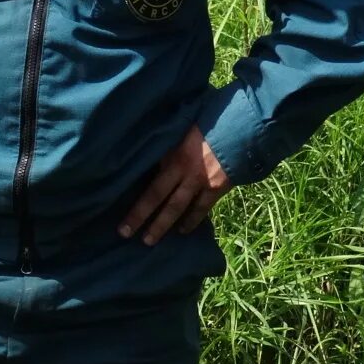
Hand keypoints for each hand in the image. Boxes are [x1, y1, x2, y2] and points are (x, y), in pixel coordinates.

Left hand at [119, 126, 231, 245]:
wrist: (240, 128)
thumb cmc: (207, 124)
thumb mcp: (181, 131)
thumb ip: (167, 148)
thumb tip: (150, 160)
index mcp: (173, 157)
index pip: (151, 187)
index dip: (137, 206)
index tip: (122, 218)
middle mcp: (184, 173)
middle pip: (159, 199)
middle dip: (142, 218)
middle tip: (125, 234)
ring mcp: (201, 182)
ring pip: (178, 208)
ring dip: (163, 225)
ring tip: (149, 240)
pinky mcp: (217, 188)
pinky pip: (202, 209)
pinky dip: (192, 220)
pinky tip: (183, 230)